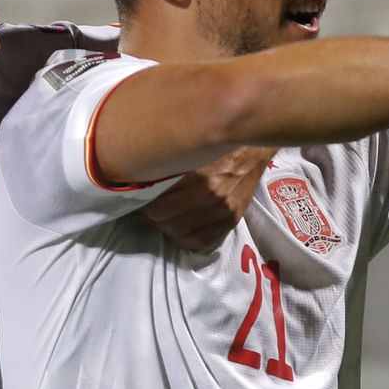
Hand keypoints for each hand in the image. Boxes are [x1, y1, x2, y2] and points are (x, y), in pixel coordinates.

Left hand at [137, 147, 276, 250]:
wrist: (251, 150)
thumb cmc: (216, 146)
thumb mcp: (190, 149)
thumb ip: (168, 164)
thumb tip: (139, 179)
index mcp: (195, 173)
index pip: (155, 202)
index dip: (141, 202)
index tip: (137, 197)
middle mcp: (210, 193)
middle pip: (163, 219)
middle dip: (150, 215)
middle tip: (146, 207)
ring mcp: (222, 209)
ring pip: (178, 232)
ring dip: (163, 227)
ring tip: (160, 217)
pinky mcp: (231, 219)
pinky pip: (200, 242)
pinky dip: (184, 239)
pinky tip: (178, 230)